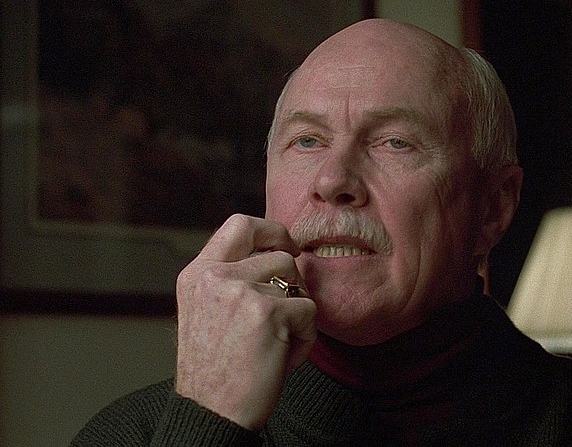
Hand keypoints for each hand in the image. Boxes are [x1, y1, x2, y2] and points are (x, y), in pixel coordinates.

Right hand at [174, 214, 316, 429]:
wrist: (211, 413)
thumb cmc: (217, 371)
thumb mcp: (207, 313)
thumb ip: (232, 281)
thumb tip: (281, 255)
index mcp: (196, 274)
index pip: (240, 224)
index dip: (271, 231)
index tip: (287, 247)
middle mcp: (214, 277)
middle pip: (279, 254)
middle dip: (293, 282)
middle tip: (288, 309)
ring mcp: (240, 291)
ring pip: (298, 282)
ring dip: (297, 313)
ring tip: (276, 342)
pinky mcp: (267, 312)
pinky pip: (309, 311)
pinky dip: (304, 337)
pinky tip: (280, 357)